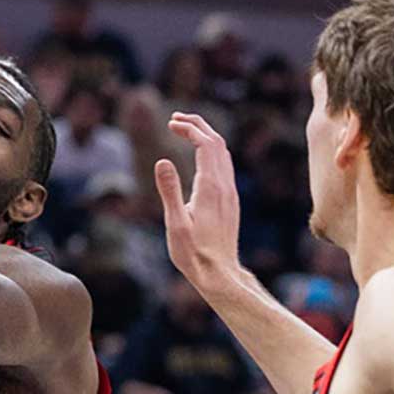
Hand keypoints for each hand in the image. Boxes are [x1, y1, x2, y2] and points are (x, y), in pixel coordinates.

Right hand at [158, 113, 244, 295]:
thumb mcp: (175, 224)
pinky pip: (225, 166)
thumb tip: (162, 161)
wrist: (219, 274)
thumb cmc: (193, 254)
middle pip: (217, 142)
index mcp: (210, 187)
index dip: (189, 128)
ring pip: (223, 153)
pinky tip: (200, 157)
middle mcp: (224, 186)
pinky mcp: (230, 201)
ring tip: (186, 131)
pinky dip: (212, 151)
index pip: (205, 143)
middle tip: (176, 118)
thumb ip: (169, 191)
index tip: (171, 123)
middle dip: (198, 125)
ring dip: (206, 136)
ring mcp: (230, 193)